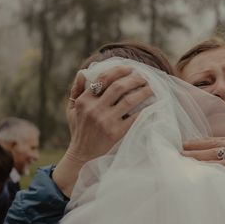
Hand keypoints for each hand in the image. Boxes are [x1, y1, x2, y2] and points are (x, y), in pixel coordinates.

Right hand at [53, 66, 153, 195]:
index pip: (104, 79)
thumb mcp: (72, 109)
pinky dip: (146, 110)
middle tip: (145, 77)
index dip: (119, 70)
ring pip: (129, 100)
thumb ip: (76, 90)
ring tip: (152, 88)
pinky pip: (135, 117)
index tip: (130, 68)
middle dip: (135, 79)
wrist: (81, 155)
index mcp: (84, 101)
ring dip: (144, 92)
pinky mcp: (116, 133)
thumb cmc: (78, 130)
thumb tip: (83, 72)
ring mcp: (106, 121)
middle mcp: (95, 109)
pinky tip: (153, 106)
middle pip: (119, 87)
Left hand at [182, 137, 224, 201]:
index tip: (189, 143)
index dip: (204, 142)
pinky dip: (214, 166)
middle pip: (216, 144)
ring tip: (184, 156)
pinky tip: (203, 167)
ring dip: (200, 155)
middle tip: (180, 147)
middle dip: (197, 145)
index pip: (221, 141)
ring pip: (218, 153)